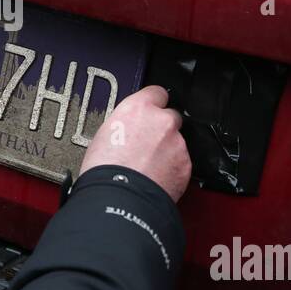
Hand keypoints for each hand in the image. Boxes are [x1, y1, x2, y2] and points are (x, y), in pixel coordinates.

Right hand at [79, 85, 191, 201]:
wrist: (119, 198)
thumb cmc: (104, 169)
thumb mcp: (105, 134)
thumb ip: (125, 124)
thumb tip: (128, 130)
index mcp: (138, 108)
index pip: (156, 92)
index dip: (154, 103)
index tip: (151, 111)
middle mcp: (162, 120)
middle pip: (171, 117)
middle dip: (162, 130)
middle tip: (147, 146)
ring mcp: (177, 142)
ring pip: (176, 142)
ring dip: (167, 151)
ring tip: (148, 168)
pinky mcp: (185, 164)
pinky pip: (181, 162)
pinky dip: (172, 169)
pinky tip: (156, 178)